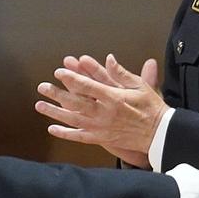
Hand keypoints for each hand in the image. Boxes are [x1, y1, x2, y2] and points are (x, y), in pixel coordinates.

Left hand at [35, 54, 164, 166]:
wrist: (160, 134)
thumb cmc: (151, 107)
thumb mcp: (140, 86)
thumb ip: (121, 73)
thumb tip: (108, 58)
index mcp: (114, 97)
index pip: (88, 86)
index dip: (72, 78)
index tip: (59, 71)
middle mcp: (105, 113)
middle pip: (76, 102)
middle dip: (57, 94)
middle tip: (41, 87)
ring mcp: (102, 127)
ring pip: (73, 120)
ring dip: (55, 112)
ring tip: (39, 106)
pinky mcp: (102, 139)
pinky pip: (80, 137)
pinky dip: (66, 133)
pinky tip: (52, 129)